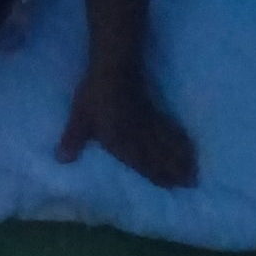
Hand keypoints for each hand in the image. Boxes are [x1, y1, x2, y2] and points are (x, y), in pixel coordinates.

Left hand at [57, 71, 196, 187]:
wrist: (112, 69)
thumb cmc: (94, 95)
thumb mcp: (79, 118)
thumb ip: (72, 140)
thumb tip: (61, 160)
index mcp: (119, 141)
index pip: (140, 163)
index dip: (156, 176)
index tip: (172, 187)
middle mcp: (137, 135)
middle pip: (159, 156)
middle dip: (175, 170)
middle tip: (192, 183)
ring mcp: (148, 122)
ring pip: (168, 144)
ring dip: (181, 157)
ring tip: (194, 170)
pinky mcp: (153, 109)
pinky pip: (169, 128)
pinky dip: (179, 138)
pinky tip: (187, 143)